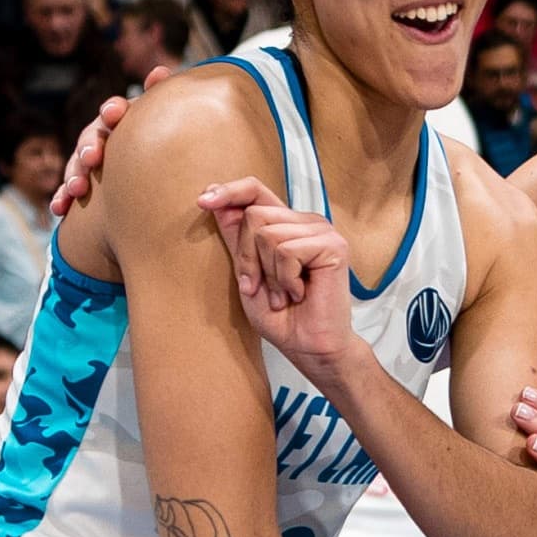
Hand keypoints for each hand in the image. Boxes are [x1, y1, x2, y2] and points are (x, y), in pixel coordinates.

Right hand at [50, 68, 172, 214]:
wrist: (145, 170)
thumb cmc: (152, 138)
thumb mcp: (156, 118)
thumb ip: (156, 96)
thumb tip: (160, 70)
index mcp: (117, 122)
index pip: (112, 112)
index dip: (113, 111)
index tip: (116, 113)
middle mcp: (98, 139)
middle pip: (89, 139)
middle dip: (89, 147)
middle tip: (93, 157)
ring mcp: (85, 163)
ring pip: (76, 166)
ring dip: (74, 176)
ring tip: (77, 188)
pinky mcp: (79, 186)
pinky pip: (67, 192)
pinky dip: (61, 199)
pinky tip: (58, 209)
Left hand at [200, 177, 356, 373]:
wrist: (307, 345)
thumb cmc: (280, 315)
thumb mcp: (246, 271)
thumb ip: (235, 235)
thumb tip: (211, 197)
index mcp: (287, 224)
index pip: (255, 190)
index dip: (228, 191)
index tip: (203, 201)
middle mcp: (306, 222)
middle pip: (254, 214)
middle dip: (247, 256)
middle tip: (259, 286)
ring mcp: (322, 231)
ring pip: (268, 234)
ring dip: (268, 274)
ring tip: (283, 294)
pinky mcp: (333, 246)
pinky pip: (287, 251)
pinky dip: (285, 279)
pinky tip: (299, 293)